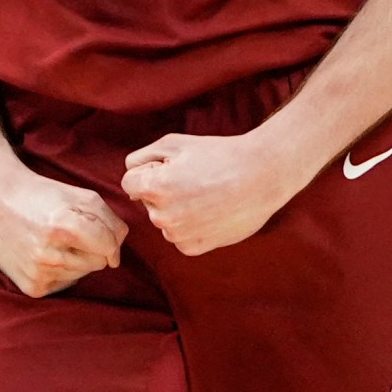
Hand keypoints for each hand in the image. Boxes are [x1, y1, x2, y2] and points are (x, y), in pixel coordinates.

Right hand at [0, 162, 127, 297]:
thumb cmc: (42, 196)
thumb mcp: (80, 196)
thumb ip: (109, 220)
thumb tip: (116, 253)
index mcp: (63, 225)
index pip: (109, 245)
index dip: (112, 239)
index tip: (104, 233)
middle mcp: (49, 253)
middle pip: (99, 262)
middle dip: (93, 248)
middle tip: (70, 232)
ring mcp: (38, 272)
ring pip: (82, 274)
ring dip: (76, 258)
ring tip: (54, 241)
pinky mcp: (32, 287)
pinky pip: (65, 284)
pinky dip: (62, 270)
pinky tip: (45, 253)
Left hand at [121, 130, 304, 255]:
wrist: (262, 177)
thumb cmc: (218, 155)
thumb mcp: (174, 143)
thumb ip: (141, 157)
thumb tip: (130, 177)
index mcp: (154, 188)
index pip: (130, 184)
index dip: (151, 171)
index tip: (174, 167)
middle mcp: (162, 216)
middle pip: (148, 202)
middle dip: (163, 191)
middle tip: (196, 179)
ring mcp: (178, 235)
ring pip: (165, 220)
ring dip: (177, 210)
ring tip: (207, 195)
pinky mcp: (194, 248)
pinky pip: (180, 236)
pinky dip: (191, 226)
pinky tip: (211, 211)